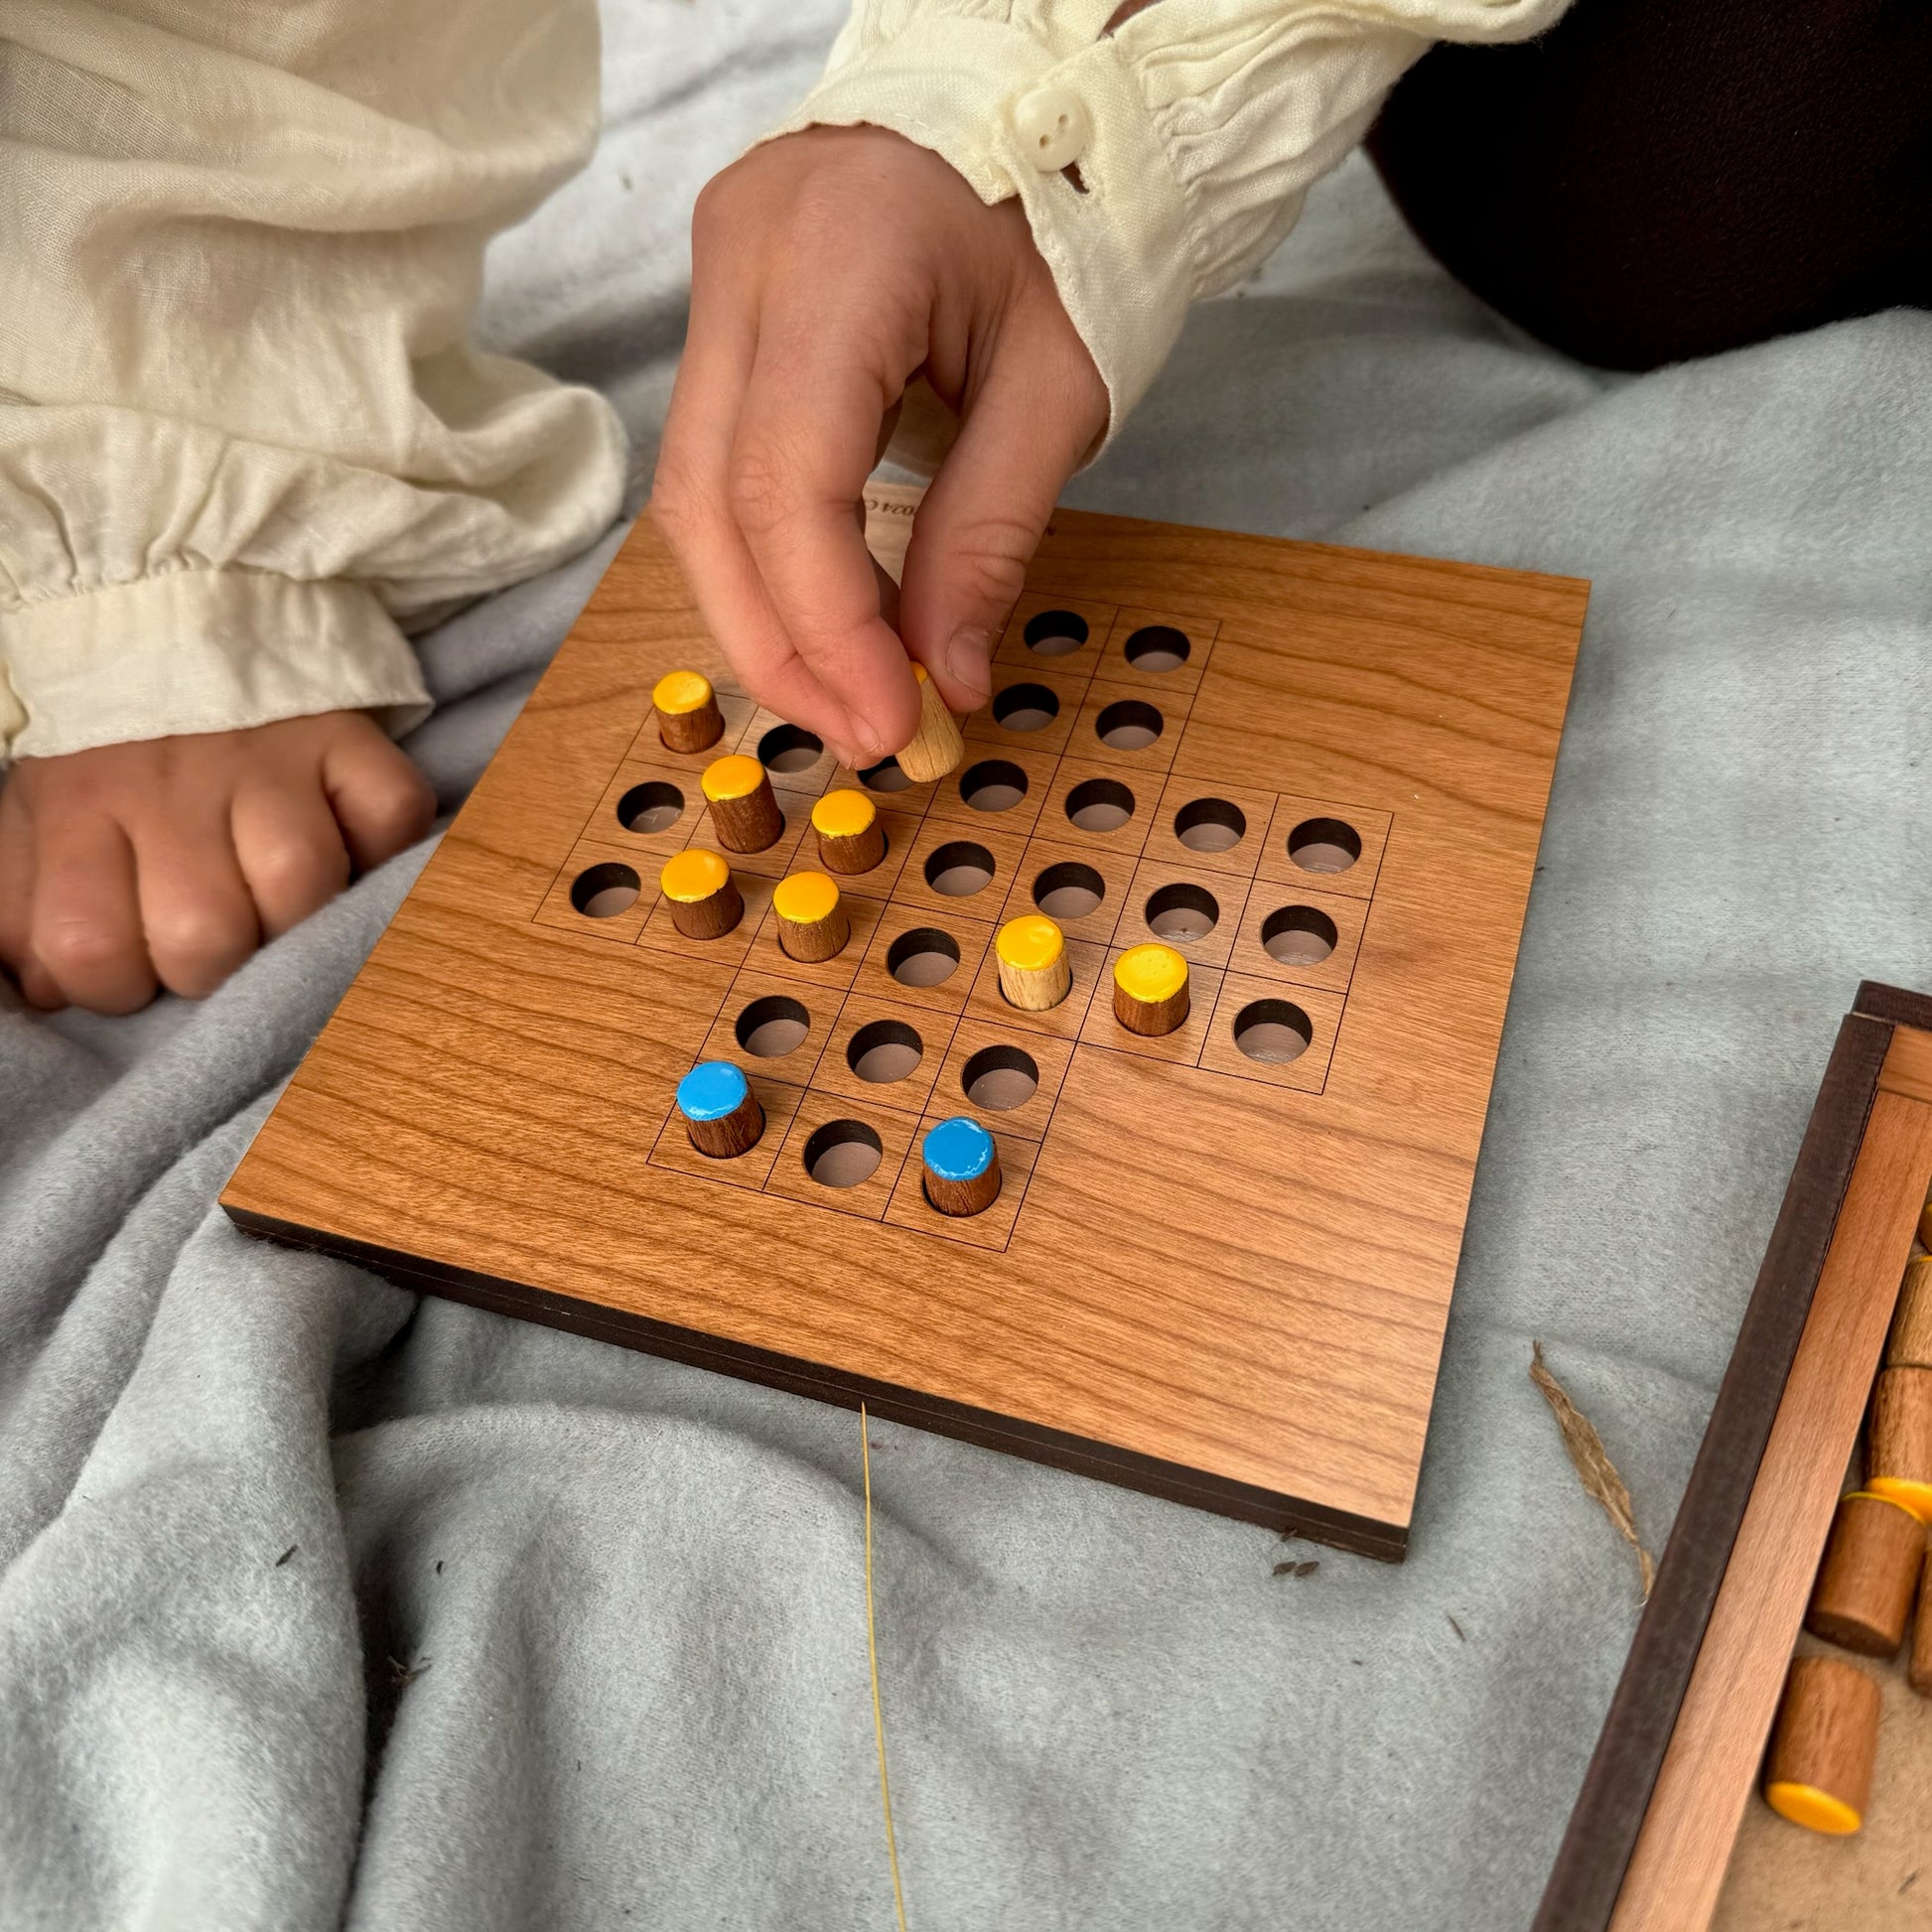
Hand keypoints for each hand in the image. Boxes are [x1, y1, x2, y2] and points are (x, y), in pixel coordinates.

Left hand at [0, 710, 434, 1012]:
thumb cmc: (109, 754)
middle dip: (215, 961)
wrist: (173, 611)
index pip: (90, 950)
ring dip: (302, 914)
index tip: (136, 955)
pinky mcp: (347, 739)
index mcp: (82, 811)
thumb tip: (39, 993)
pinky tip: (353, 845)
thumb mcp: (34, 819)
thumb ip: (21, 908)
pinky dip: (385, 843)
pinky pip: (391, 815)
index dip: (117, 983)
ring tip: (284, 898)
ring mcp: (269, 761)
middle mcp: (173, 788)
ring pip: (301, 882)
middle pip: (205, 934)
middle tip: (219, 927)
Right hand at [652, 125, 1108, 769]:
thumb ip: (990, 533)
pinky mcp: (720, 307)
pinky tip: (822, 617)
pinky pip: (711, 461)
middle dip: (777, 644)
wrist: (1024, 108)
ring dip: (758, 616)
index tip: (891, 719)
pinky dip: (763, 558)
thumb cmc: (1058, 225)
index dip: (826, 623)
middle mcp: (747, 256)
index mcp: (844, 250)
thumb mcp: (1060, 384)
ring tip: (844, 694)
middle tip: (861, 734)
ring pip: (687, 493)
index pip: (787, 479)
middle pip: (705, 500)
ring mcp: (717, 275)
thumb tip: (942, 676)